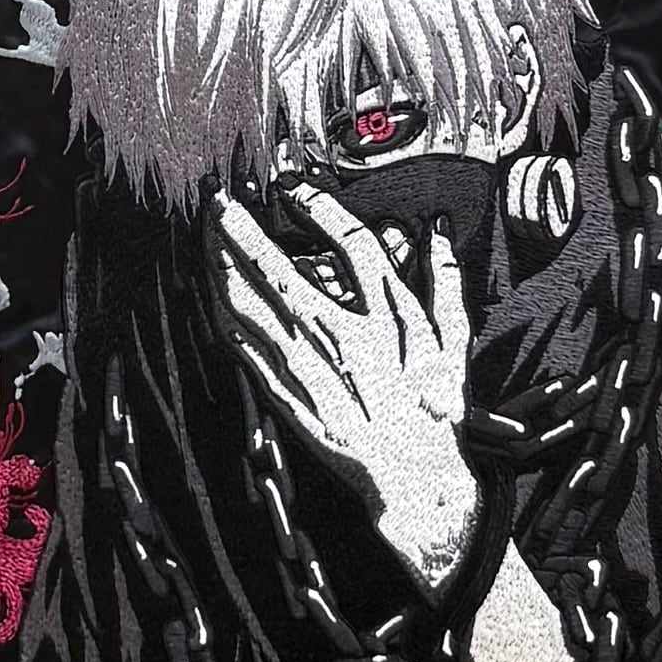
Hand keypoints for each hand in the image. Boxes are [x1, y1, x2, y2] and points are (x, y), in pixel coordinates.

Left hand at [216, 188, 480, 592]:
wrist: (413, 473)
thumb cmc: (434, 407)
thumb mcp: (453, 341)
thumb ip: (444, 281)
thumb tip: (437, 231)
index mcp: (387, 315)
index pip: (351, 244)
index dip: (319, 208)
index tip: (293, 188)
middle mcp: (343, 335)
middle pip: (281, 272)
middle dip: (244, 233)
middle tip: (219, 202)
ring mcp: (310, 367)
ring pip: (254, 308)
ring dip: (224, 269)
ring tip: (208, 238)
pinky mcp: (289, 395)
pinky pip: (247, 350)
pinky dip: (226, 318)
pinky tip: (214, 296)